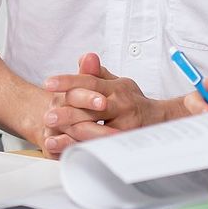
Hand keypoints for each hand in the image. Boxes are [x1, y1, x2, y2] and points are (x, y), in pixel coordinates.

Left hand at [37, 53, 190, 153]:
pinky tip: (66, 151)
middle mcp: (120, 105)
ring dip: (71, 135)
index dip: (68, 81)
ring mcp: (124, 125)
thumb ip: (97, 73)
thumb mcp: (117, 83)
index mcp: (116, 88)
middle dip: (67, 113)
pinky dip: (81, 150)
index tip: (48, 84)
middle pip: (90, 108)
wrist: (159, 120)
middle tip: (48, 116)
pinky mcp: (123, 142)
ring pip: (95, 130)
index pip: (89, 82)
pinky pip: (99, 147)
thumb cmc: (132, 102)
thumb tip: (85, 56)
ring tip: (51, 138)